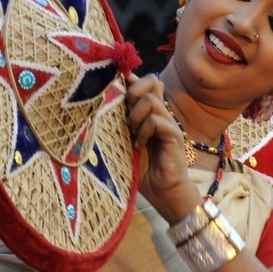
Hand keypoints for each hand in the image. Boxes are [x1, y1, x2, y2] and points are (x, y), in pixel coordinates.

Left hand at [125, 73, 200, 223]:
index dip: (130, 78)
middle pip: (151, 81)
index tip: (114, 80)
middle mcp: (160, 114)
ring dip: (135, 115)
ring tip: (131, 134)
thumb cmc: (142, 170)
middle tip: (125, 115)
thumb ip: (117, 124)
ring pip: (151, 100)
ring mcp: (168, 123)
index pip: (143, 83)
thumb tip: (98, 106)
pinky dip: (144, 131)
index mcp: (148, 113)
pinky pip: (157, 120)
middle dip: (132, 92)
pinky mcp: (174, 135)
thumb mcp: (123, 143)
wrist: (163, 193)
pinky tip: (139, 146)